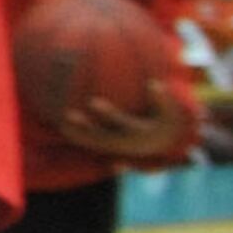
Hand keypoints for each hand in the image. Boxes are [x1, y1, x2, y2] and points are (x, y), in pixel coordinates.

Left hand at [58, 81, 189, 162]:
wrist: (168, 144)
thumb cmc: (168, 122)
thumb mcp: (172, 112)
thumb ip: (163, 99)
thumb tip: (154, 83)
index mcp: (141, 133)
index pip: (122, 123)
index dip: (108, 114)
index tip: (92, 101)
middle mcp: (128, 144)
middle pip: (103, 137)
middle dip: (86, 127)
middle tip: (68, 114)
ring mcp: (120, 148)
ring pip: (95, 143)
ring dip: (78, 134)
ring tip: (61, 123)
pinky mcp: (113, 149)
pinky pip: (94, 146)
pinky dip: (79, 139)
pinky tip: (63, 128)